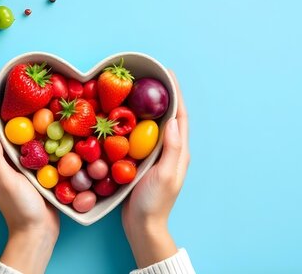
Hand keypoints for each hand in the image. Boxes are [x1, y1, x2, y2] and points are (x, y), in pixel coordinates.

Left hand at [0, 77, 59, 273]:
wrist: (37, 232)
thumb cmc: (21, 209)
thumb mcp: (6, 183)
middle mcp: (0, 159)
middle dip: (2, 102)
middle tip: (12, 81)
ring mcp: (15, 163)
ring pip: (14, 131)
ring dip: (18, 111)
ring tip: (27, 93)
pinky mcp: (29, 167)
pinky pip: (29, 142)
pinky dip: (33, 127)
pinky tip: (44, 118)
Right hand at [122, 71, 189, 267]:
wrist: (142, 226)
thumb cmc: (154, 203)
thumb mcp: (165, 176)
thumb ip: (172, 149)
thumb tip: (174, 120)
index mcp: (179, 152)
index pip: (180, 117)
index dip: (175, 94)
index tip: (167, 74)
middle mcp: (169, 150)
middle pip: (167, 116)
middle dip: (160, 95)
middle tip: (148, 76)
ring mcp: (155, 156)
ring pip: (152, 124)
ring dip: (146, 106)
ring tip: (134, 89)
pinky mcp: (141, 161)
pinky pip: (138, 136)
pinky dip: (133, 122)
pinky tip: (121, 116)